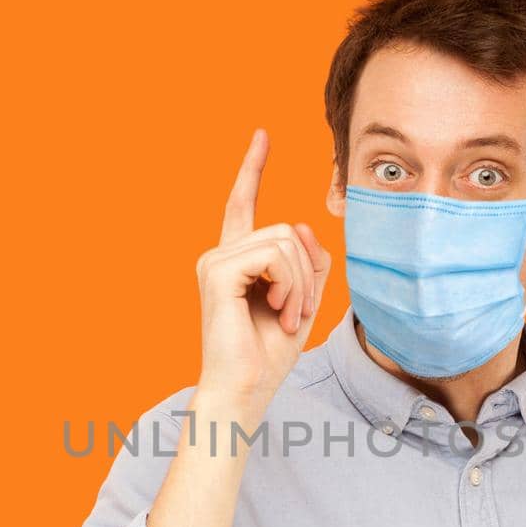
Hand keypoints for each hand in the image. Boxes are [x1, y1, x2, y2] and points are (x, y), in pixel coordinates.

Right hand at [193, 128, 331, 406]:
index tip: (261, 135)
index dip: (252, 168)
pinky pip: (274, 254)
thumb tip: (304, 225)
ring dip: (300, 283)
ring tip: (288, 316)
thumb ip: (310, 262)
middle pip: (285, 229)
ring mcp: (215, 262)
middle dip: (306, 272)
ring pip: (283, 241)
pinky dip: (289, 285)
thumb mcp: (304, 302)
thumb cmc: (268, 355)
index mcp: (236, 260)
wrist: (243, 391)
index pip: (243, 203)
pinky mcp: (218, 272)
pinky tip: (278, 311)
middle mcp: (220, 255)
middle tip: (297, 313)